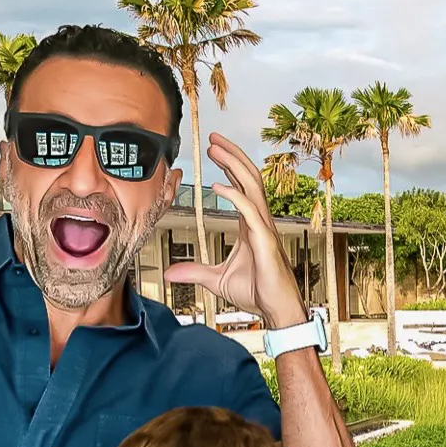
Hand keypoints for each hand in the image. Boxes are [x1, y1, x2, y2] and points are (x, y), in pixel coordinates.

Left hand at [166, 132, 309, 327]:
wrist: (276, 309)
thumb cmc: (255, 292)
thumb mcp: (215, 280)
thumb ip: (194, 271)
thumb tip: (169, 273)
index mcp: (251, 224)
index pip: (242, 185)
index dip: (229, 165)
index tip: (214, 149)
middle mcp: (259, 220)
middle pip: (249, 177)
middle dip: (232, 154)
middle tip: (213, 137)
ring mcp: (264, 228)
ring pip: (251, 186)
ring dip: (233, 164)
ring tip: (216, 148)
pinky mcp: (265, 240)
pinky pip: (250, 211)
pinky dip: (234, 195)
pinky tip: (218, 185)